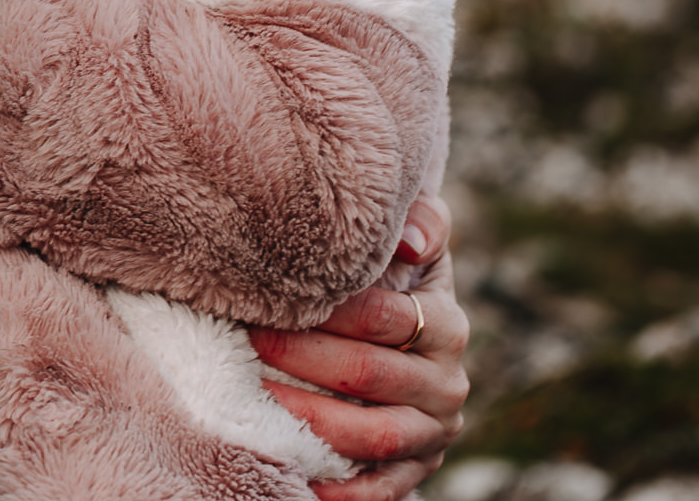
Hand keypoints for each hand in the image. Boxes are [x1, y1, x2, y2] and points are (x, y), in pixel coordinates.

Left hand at [249, 195, 468, 500]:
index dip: (330, 309)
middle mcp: (447, 383)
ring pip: (373, 434)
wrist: (409, 341)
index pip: (385, 317)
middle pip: (369, 374)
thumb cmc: (393, 283)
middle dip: (304, 357)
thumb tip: (405, 238)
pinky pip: (381, 489)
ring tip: (258, 395)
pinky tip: (298, 477)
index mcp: (446, 325)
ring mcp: (431, 433)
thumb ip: (421, 224)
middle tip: (251, 338)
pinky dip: (343, 492)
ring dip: (312, 418)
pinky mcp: (414, 470)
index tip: (273, 298)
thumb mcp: (413, 247)